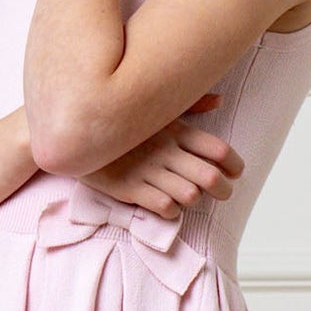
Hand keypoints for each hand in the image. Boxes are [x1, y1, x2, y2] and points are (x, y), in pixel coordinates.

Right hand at [80, 95, 242, 218]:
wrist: (74, 133)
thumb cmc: (121, 123)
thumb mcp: (155, 109)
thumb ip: (189, 105)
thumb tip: (219, 100)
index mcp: (175, 130)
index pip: (218, 149)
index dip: (234, 164)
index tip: (235, 172)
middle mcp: (164, 151)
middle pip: (210, 177)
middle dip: (224, 190)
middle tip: (222, 192)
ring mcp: (146, 171)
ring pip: (190, 195)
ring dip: (195, 200)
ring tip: (190, 197)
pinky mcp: (128, 189)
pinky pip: (165, 207)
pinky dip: (172, 210)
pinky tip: (168, 203)